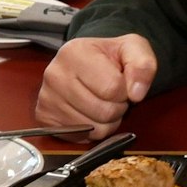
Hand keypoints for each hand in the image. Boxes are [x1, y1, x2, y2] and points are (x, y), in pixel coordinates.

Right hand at [35, 35, 156, 139]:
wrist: (86, 60)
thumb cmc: (109, 57)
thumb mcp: (133, 48)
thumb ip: (143, 65)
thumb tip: (136, 94)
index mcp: (73, 52)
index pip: (113, 88)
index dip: (125, 90)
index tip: (120, 82)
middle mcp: (54, 74)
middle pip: (103, 111)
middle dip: (116, 108)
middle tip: (112, 96)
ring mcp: (46, 97)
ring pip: (92, 128)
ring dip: (106, 122)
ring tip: (101, 103)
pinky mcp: (44, 116)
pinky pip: (79, 137)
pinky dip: (90, 131)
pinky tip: (88, 113)